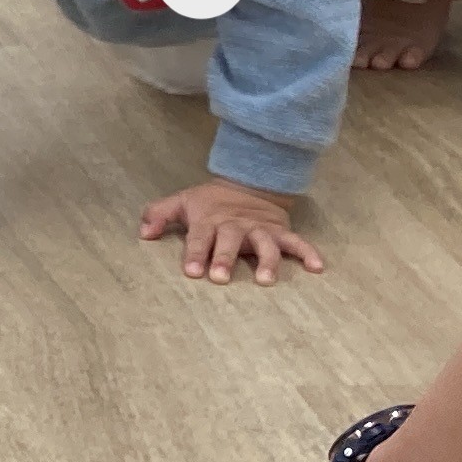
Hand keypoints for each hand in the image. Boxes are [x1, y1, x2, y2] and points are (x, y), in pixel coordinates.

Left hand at [138, 177, 323, 284]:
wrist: (248, 182)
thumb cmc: (211, 201)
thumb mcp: (182, 201)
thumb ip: (159, 214)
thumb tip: (143, 232)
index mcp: (210, 220)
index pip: (199, 237)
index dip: (194, 253)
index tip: (191, 271)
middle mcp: (236, 225)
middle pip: (230, 241)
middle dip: (225, 259)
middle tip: (220, 278)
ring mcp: (260, 229)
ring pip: (265, 244)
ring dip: (266, 261)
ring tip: (265, 280)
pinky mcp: (280, 231)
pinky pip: (297, 242)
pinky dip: (308, 253)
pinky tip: (317, 267)